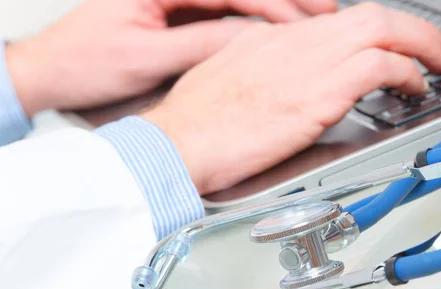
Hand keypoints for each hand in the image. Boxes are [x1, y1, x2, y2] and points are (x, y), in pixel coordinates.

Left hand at [5, 0, 336, 116]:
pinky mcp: (174, 11)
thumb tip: (247, 38)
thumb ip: (198, 43)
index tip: (312, 18)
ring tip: (313, 19)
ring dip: (275, 8)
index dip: (278, 3)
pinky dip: (253, 19)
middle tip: (327, 12)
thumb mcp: (146, 56)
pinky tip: (275, 30)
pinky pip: (223, 11)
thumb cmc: (85, 62)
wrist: (52, 70)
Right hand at [142, 2, 440, 194]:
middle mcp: (295, 41)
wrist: (177, 144)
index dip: (378, 32)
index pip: (342, 23)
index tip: (395, 46)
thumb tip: (293, 82)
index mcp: (275, 38)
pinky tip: (414, 89)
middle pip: (373, 14)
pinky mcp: (316, 94)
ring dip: (424, 45)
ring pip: (385, 29)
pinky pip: (378, 66)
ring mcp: (308, 63)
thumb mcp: (230, 80)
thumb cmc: (195, 123)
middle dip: (417, 29)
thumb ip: (266, 73)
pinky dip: (406, 73)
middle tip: (439, 49)